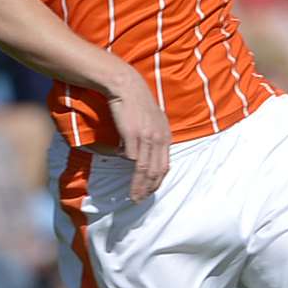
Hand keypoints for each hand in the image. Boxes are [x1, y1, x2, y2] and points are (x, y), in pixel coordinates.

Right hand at [106, 71, 170, 200]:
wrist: (127, 87)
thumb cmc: (136, 103)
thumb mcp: (151, 122)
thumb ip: (151, 138)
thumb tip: (141, 156)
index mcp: (165, 137)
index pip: (164, 166)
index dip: (156, 183)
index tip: (148, 193)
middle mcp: (159, 138)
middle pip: (155, 171)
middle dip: (148, 188)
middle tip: (139, 200)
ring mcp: (146, 137)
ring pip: (143, 168)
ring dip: (138, 185)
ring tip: (133, 196)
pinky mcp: (132, 134)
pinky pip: (130, 156)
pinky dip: (127, 167)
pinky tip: (122, 171)